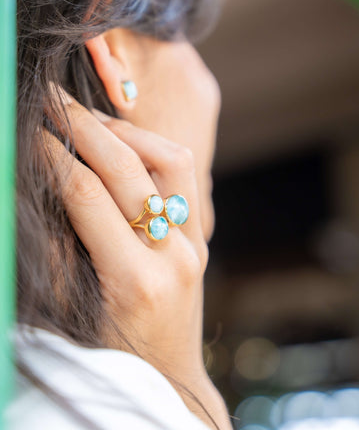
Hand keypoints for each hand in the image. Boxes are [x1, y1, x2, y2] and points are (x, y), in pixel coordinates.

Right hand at [46, 92, 230, 428]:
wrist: (169, 379)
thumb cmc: (110, 355)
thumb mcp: (70, 312)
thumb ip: (54, 253)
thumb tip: (36, 189)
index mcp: (134, 282)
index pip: (87, 196)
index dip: (54, 157)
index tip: (33, 134)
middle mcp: (173, 256)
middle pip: (127, 168)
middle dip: (85, 127)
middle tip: (55, 102)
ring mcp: (194, 243)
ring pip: (168, 159)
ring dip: (126, 131)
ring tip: (90, 119)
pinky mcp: (200, 236)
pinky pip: (183, 175)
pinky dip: (152, 147)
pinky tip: (124, 142)